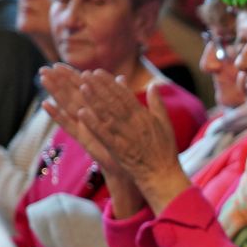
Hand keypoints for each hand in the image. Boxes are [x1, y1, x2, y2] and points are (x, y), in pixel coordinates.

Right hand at [40, 64, 123, 176]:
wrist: (128, 164)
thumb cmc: (126, 140)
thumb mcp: (125, 115)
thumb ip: (121, 96)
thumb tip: (121, 78)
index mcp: (98, 109)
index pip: (83, 88)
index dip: (71, 76)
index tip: (58, 63)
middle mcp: (88, 117)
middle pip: (70, 95)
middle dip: (57, 82)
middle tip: (43, 68)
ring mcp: (84, 127)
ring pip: (67, 106)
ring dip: (54, 93)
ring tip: (42, 80)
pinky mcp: (83, 139)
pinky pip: (68, 126)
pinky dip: (57, 115)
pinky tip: (46, 104)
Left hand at [76, 73, 189, 213]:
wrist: (162, 175)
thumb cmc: (163, 150)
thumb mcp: (164, 123)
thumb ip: (157, 104)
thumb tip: (154, 85)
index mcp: (144, 116)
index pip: (125, 95)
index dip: (111, 83)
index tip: (98, 72)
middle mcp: (135, 124)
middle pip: (114, 102)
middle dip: (99, 87)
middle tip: (85, 74)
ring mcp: (126, 136)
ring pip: (108, 115)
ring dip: (94, 100)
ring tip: (81, 87)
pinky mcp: (118, 149)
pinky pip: (104, 134)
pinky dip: (93, 123)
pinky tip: (82, 113)